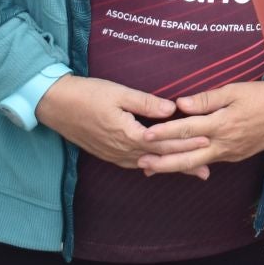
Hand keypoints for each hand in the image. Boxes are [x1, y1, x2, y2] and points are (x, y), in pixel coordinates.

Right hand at [35, 75, 200, 170]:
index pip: (164, 141)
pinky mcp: (107, 153)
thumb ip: (147, 103)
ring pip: (148, 163)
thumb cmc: (88, 94)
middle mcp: (121, 150)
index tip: (206, 141)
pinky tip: (159, 166)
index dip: (186, 142)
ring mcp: (113, 154)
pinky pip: (134, 163)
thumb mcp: (119, 93)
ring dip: (169, 166)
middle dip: (184, 162)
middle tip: (207, 169)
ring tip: (190, 171)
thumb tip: (172, 109)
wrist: (56, 105)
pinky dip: (150, 164)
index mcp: (127, 134)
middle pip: (159, 157)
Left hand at [136, 81, 263, 179]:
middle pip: (187, 157)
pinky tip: (180, 163)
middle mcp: (224, 143)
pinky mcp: (236, 156)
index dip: (165, 132)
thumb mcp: (236, 90)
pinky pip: (210, 161)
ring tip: (152, 167)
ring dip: (173, 166)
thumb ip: (207, 98)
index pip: (187, 129)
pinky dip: (192, 163)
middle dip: (162, 161)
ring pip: (197, 163)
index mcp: (222, 124)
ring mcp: (231, 153)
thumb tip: (181, 104)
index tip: (145, 134)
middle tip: (140, 161)